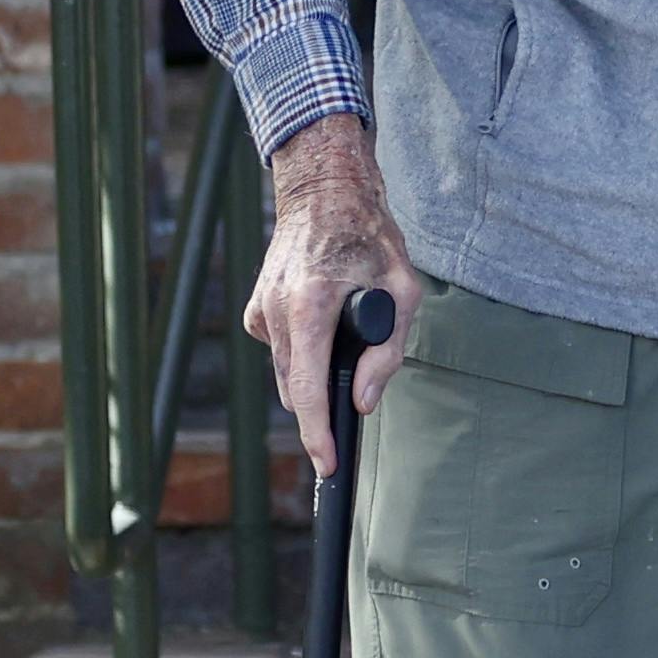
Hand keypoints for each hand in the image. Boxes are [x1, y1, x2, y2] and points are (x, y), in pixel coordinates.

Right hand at [246, 112, 424, 476]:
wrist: (323, 191)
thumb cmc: (369, 234)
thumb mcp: (402, 290)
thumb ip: (385, 352)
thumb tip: (363, 401)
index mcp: (309, 305)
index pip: (309, 389)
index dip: (319, 434)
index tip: (327, 465)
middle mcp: (276, 311)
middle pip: (296, 390)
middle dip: (324, 402)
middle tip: (356, 388)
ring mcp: (260, 310)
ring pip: (287, 373)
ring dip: (315, 373)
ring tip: (344, 335)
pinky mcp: (254, 308)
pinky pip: (281, 350)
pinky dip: (303, 350)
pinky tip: (323, 319)